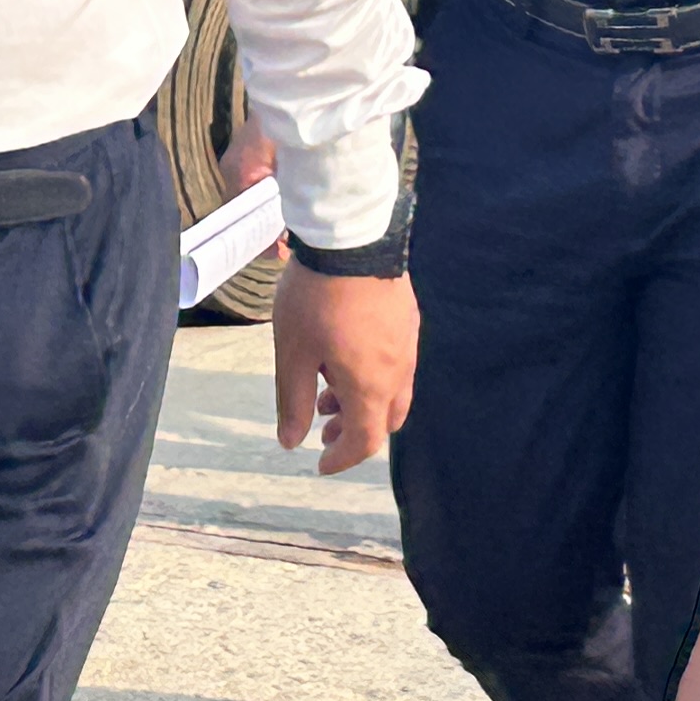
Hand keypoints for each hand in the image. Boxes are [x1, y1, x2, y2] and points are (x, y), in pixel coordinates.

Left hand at [272, 261, 415, 474]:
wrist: (351, 236)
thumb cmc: (315, 297)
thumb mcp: (292, 352)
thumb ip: (292, 401)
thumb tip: (290, 441)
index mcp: (372, 386)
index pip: (365, 442)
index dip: (342, 460)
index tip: (319, 463)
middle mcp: (399, 371)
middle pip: (385, 419)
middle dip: (353, 430)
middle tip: (323, 426)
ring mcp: (408, 343)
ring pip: (392, 390)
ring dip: (361, 400)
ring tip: (326, 388)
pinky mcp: (408, 318)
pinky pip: (396, 362)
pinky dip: (372, 374)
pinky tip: (344, 353)